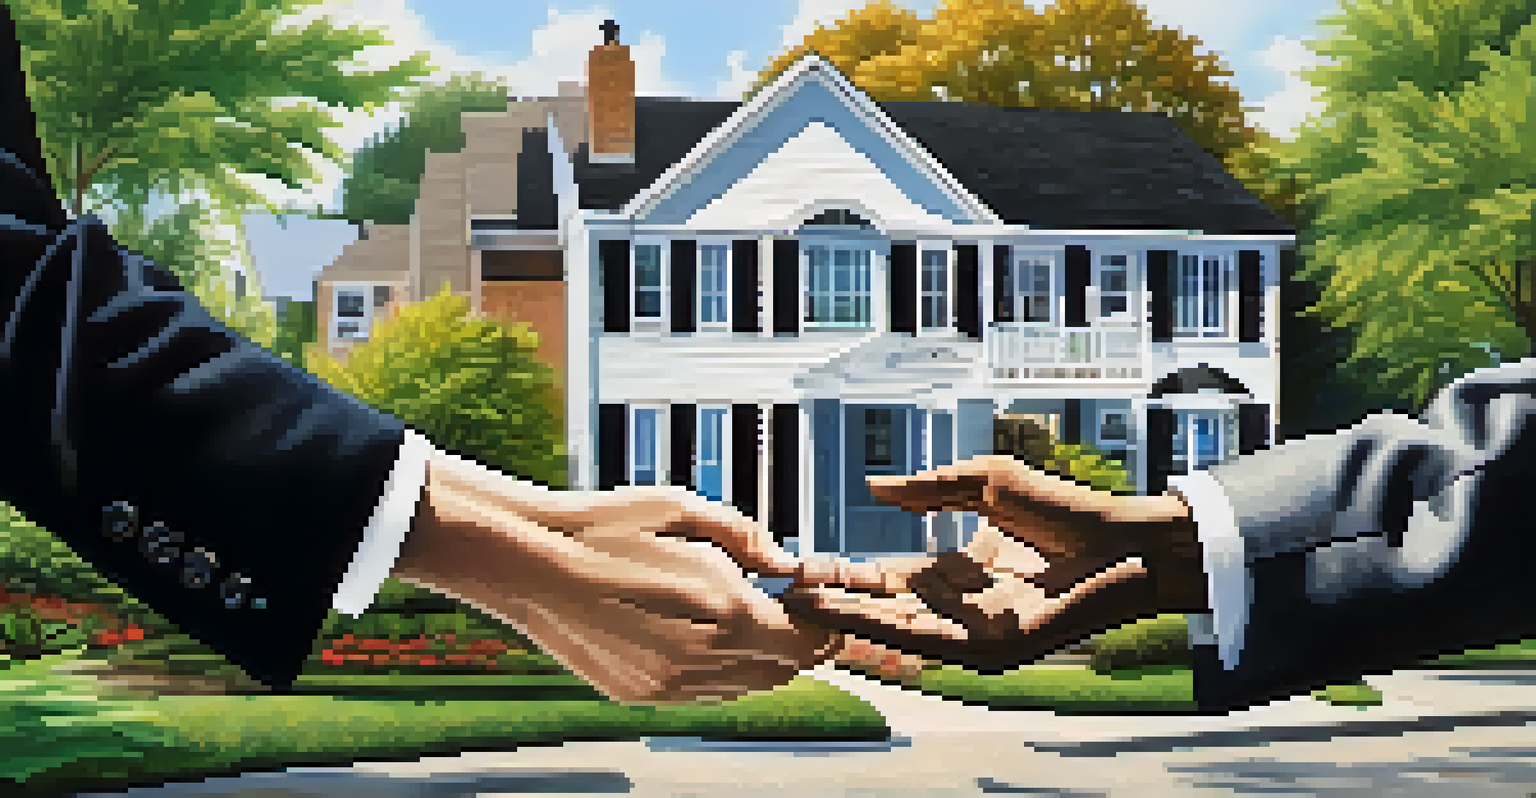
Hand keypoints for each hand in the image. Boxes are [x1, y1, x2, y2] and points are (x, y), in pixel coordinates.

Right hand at [393, 454, 837, 703]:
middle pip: (781, 671)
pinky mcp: (640, 695)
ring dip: (757, 658)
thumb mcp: (684, 510)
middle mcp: (700, 660)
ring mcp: (667, 685)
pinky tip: (700, 634)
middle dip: (796, 643)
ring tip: (740, 617)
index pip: (805, 642)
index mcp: (724, 613)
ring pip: (743, 687)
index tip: (828, 612)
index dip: (826, 629)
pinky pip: (702, 693)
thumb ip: (748, 539)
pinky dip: (717, 670)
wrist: (528, 563)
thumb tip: (787, 563)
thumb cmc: (603, 529)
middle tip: (790, 609)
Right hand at [777, 456, 1206, 671]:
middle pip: (882, 609)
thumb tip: (875, 486)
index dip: (847, 577)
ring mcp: (971, 630)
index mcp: (957, 574)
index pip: (889, 581)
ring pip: (893, 630)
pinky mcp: (987, 647)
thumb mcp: (984, 486)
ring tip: (798, 608)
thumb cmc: (1067, 513)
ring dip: (844, 621)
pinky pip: (923, 640)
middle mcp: (959, 607)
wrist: (1125, 541)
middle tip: (785, 596)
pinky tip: (845, 618)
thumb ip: (929, 489)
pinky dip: (879, 630)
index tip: (805, 570)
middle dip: (834, 604)